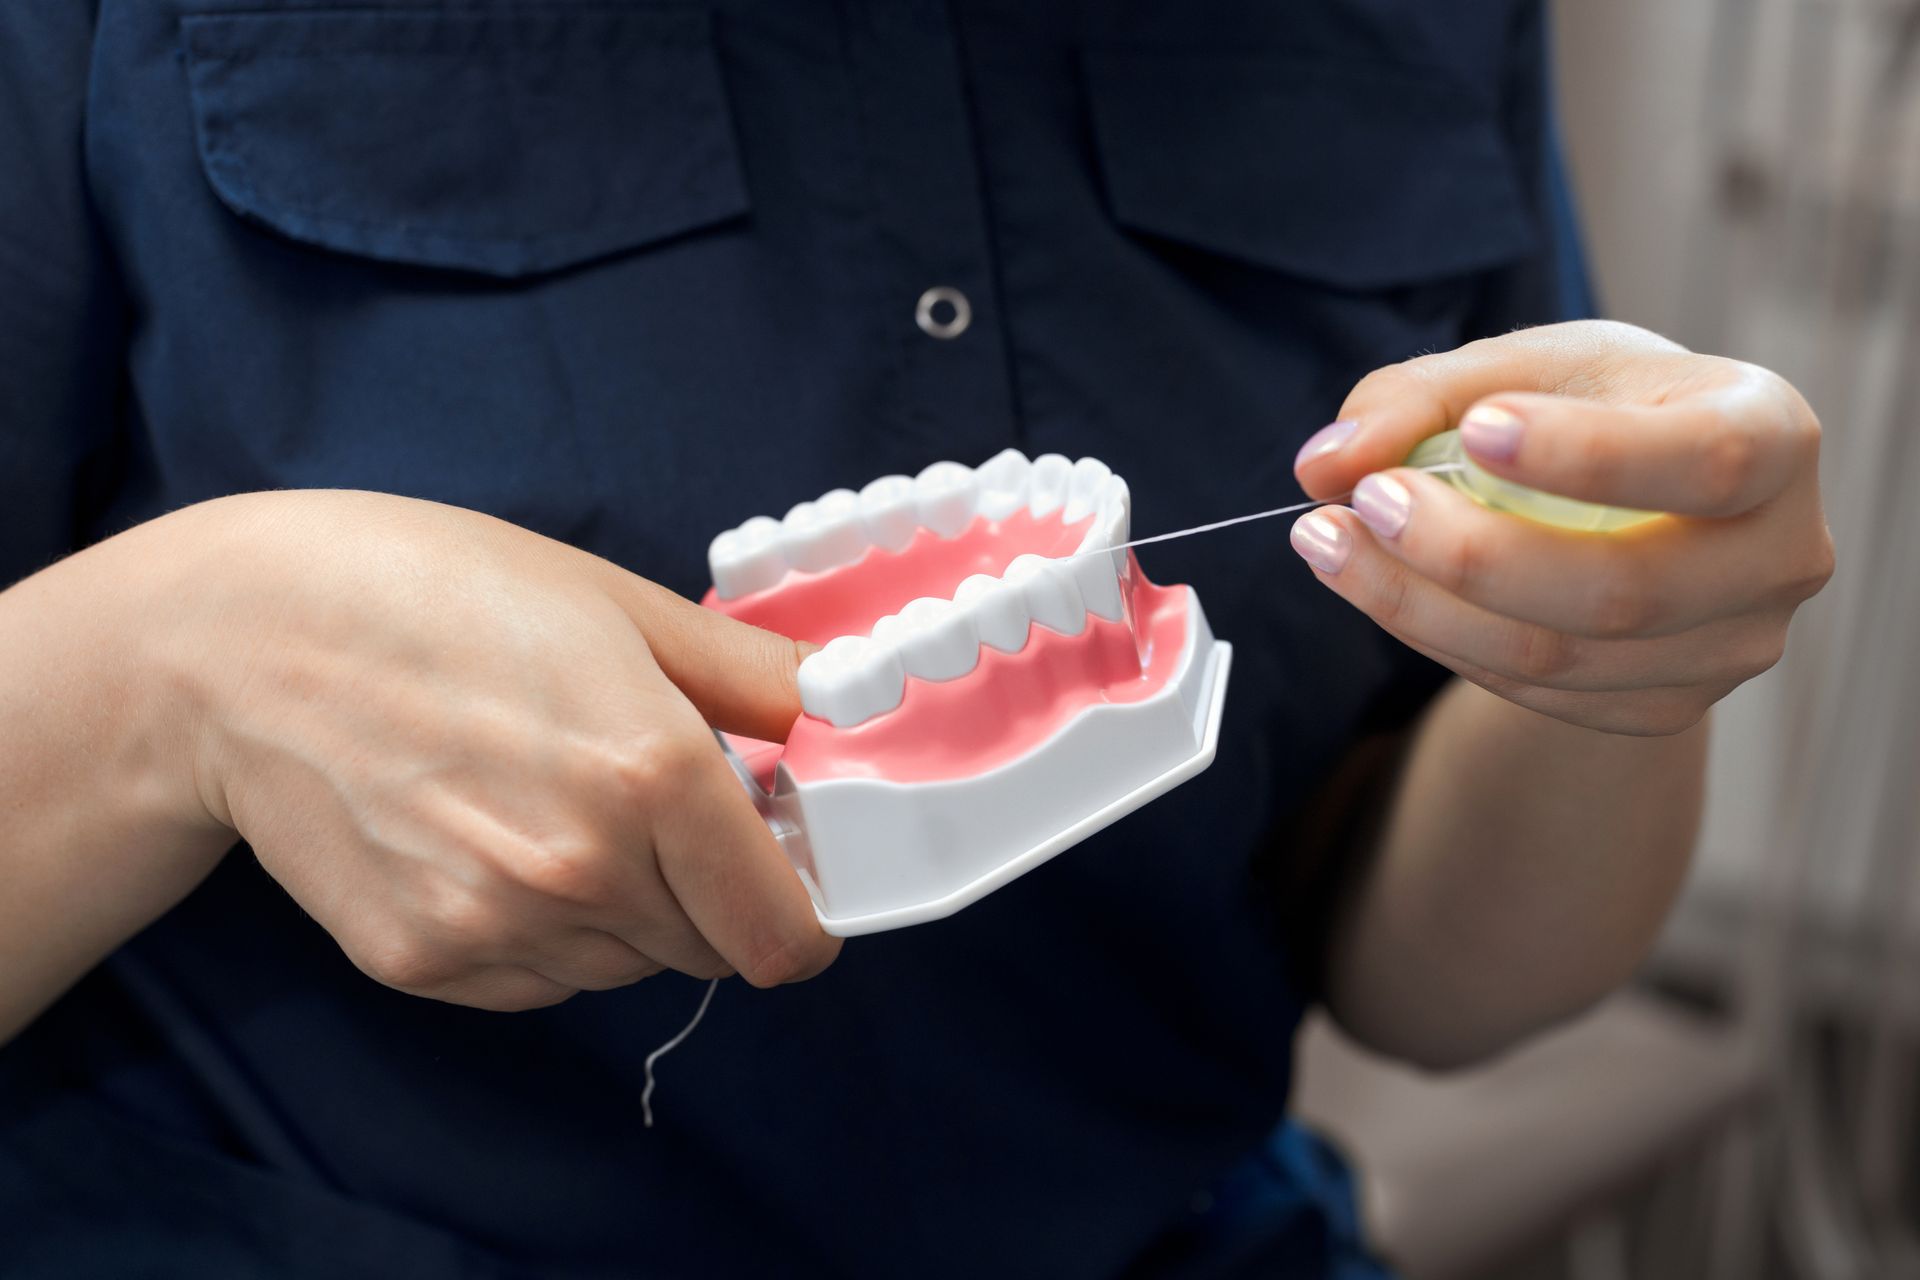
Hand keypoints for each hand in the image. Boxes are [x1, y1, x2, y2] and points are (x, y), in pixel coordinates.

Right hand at [167, 491, 837, 1009]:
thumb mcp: (620, 603)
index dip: (802, 911)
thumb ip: (752, 676)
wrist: (243, 642)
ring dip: (626, 910)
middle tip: (658, 808)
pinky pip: (537, 980)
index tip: (784, 871)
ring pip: (624, 966)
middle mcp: (583, 870)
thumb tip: (839, 714)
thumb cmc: (439, 593)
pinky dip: (543, 932)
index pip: (784, 936)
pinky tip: (490, 840)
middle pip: (710, 951)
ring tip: (553, 804)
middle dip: (711, 892)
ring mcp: (495, 926)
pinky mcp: (421, 963)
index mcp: (655, 775)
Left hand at [1289, 321, 1833, 735]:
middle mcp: (1779, 556)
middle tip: (1365, 501)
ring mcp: (1729, 650)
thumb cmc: (1593, 407)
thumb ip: (1419, 396)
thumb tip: (1322, 464)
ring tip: (1330, 541)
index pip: (1705, 459)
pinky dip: (1442, 641)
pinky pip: (1535, 692)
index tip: (1474, 429)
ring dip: (1421, 606)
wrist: (1642, 502)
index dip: (1589, 456)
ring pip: (1560, 656)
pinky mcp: (1666, 708)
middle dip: (1471, 553)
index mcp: (1774, 435)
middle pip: (1622, 590)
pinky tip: (1382, 588)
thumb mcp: (1524, 368)